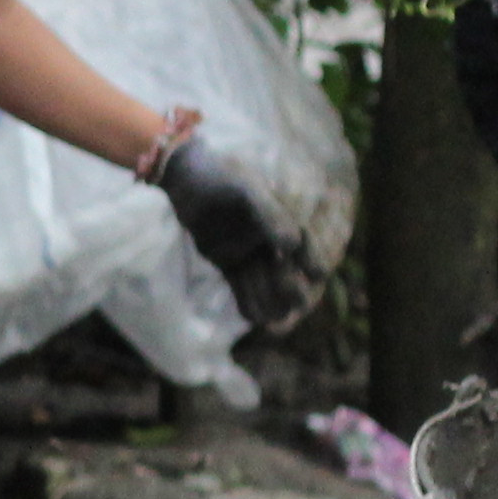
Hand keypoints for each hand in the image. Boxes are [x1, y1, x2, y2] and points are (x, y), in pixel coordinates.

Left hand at [152, 129, 315, 333]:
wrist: (180, 175)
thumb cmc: (218, 175)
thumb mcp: (246, 189)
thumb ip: (270, 214)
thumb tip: (292, 245)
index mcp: (278, 219)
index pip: (301, 244)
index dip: (311, 259)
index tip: (318, 274)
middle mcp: (266, 238)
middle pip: (284, 268)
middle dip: (290, 287)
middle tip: (295, 304)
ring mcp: (245, 251)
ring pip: (263, 281)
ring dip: (271, 301)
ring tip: (276, 323)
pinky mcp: (224, 260)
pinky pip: (240, 285)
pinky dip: (248, 300)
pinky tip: (254, 318)